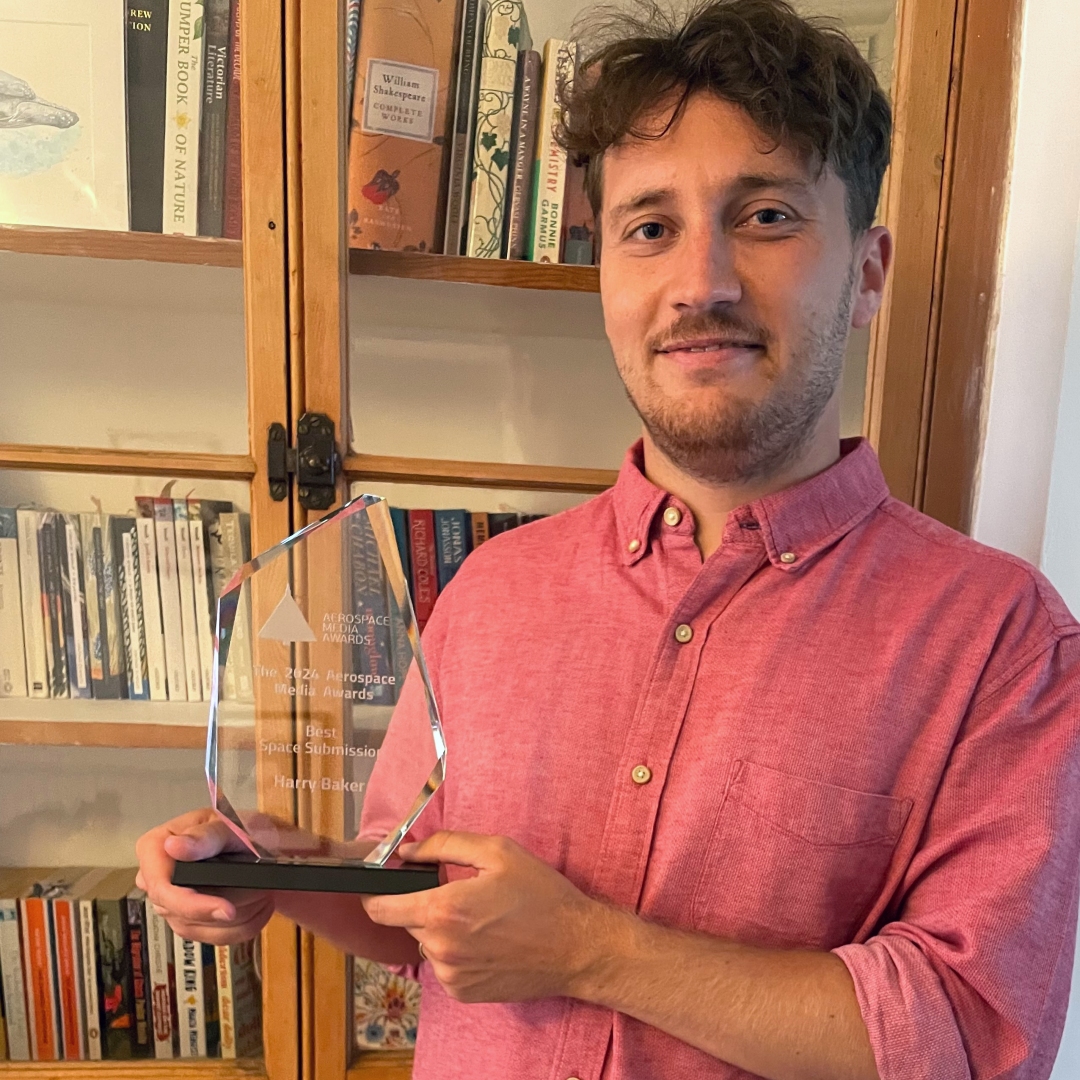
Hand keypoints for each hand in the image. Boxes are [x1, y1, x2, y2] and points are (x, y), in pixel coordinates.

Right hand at [135, 808, 274, 945]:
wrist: (266, 847)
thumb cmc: (245, 830)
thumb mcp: (233, 825)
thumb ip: (206, 836)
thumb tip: (174, 846)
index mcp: (158, 846)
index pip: (160, 887)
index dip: (190, 903)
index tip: (226, 909)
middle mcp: (159, 878)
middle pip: (182, 912)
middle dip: (229, 902)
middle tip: (260, 887)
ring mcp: (172, 904)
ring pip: (203, 928)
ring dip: (242, 913)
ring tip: (261, 890)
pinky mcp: (190, 922)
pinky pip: (215, 938)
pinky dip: (244, 924)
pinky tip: (258, 904)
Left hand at [361, 831, 610, 1002]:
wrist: (576, 947)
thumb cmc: (541, 895)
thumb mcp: (497, 851)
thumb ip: (444, 844)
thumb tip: (406, 851)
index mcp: (443, 909)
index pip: (381, 909)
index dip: (375, 894)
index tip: (380, 884)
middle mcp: (441, 947)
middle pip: (407, 921)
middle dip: (424, 904)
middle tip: (461, 893)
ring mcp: (451, 975)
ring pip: (427, 943)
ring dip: (442, 929)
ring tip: (482, 918)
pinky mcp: (463, 994)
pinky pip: (444, 965)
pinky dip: (457, 952)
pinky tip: (487, 941)